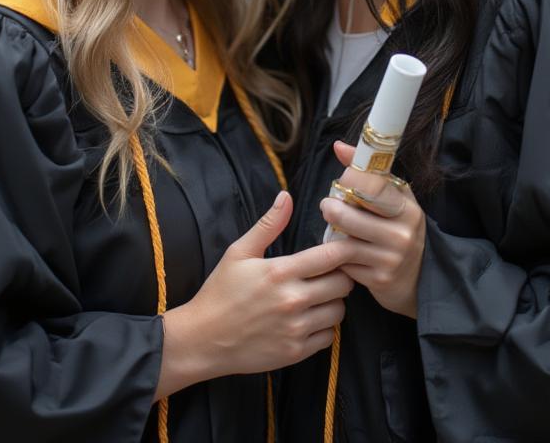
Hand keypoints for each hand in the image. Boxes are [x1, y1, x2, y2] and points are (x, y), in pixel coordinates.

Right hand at [157, 191, 352, 397]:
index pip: (331, 256)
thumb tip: (286, 196)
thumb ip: (268, 225)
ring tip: (318, 296)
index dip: (344, 250)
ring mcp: (295, 329)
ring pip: (339, 311)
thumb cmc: (220, 292)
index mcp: (280, 272)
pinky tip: (309, 319)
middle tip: (328, 273)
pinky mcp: (295, 353)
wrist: (203, 340)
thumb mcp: (239, 252)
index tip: (346, 247)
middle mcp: (292, 301)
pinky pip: (328, 337)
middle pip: (342, 284)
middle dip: (340, 275)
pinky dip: (324, 327)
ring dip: (333, 302)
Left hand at [319, 141, 424, 318]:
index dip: (349, 181)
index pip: (372, 186)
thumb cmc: (400, 229)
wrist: (421, 279)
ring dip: (331, 234)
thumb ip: (369, 173)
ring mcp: (390, 258)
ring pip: (343, 242)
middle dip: (331, 208)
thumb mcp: (395, 199)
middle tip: (328, 205)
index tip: (342, 182)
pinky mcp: (379, 280)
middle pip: (349, 215)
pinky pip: (346, 264)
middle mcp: (401, 233)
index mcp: (407, 208)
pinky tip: (343, 252)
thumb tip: (339, 146)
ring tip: (333, 226)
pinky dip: (339, 257)